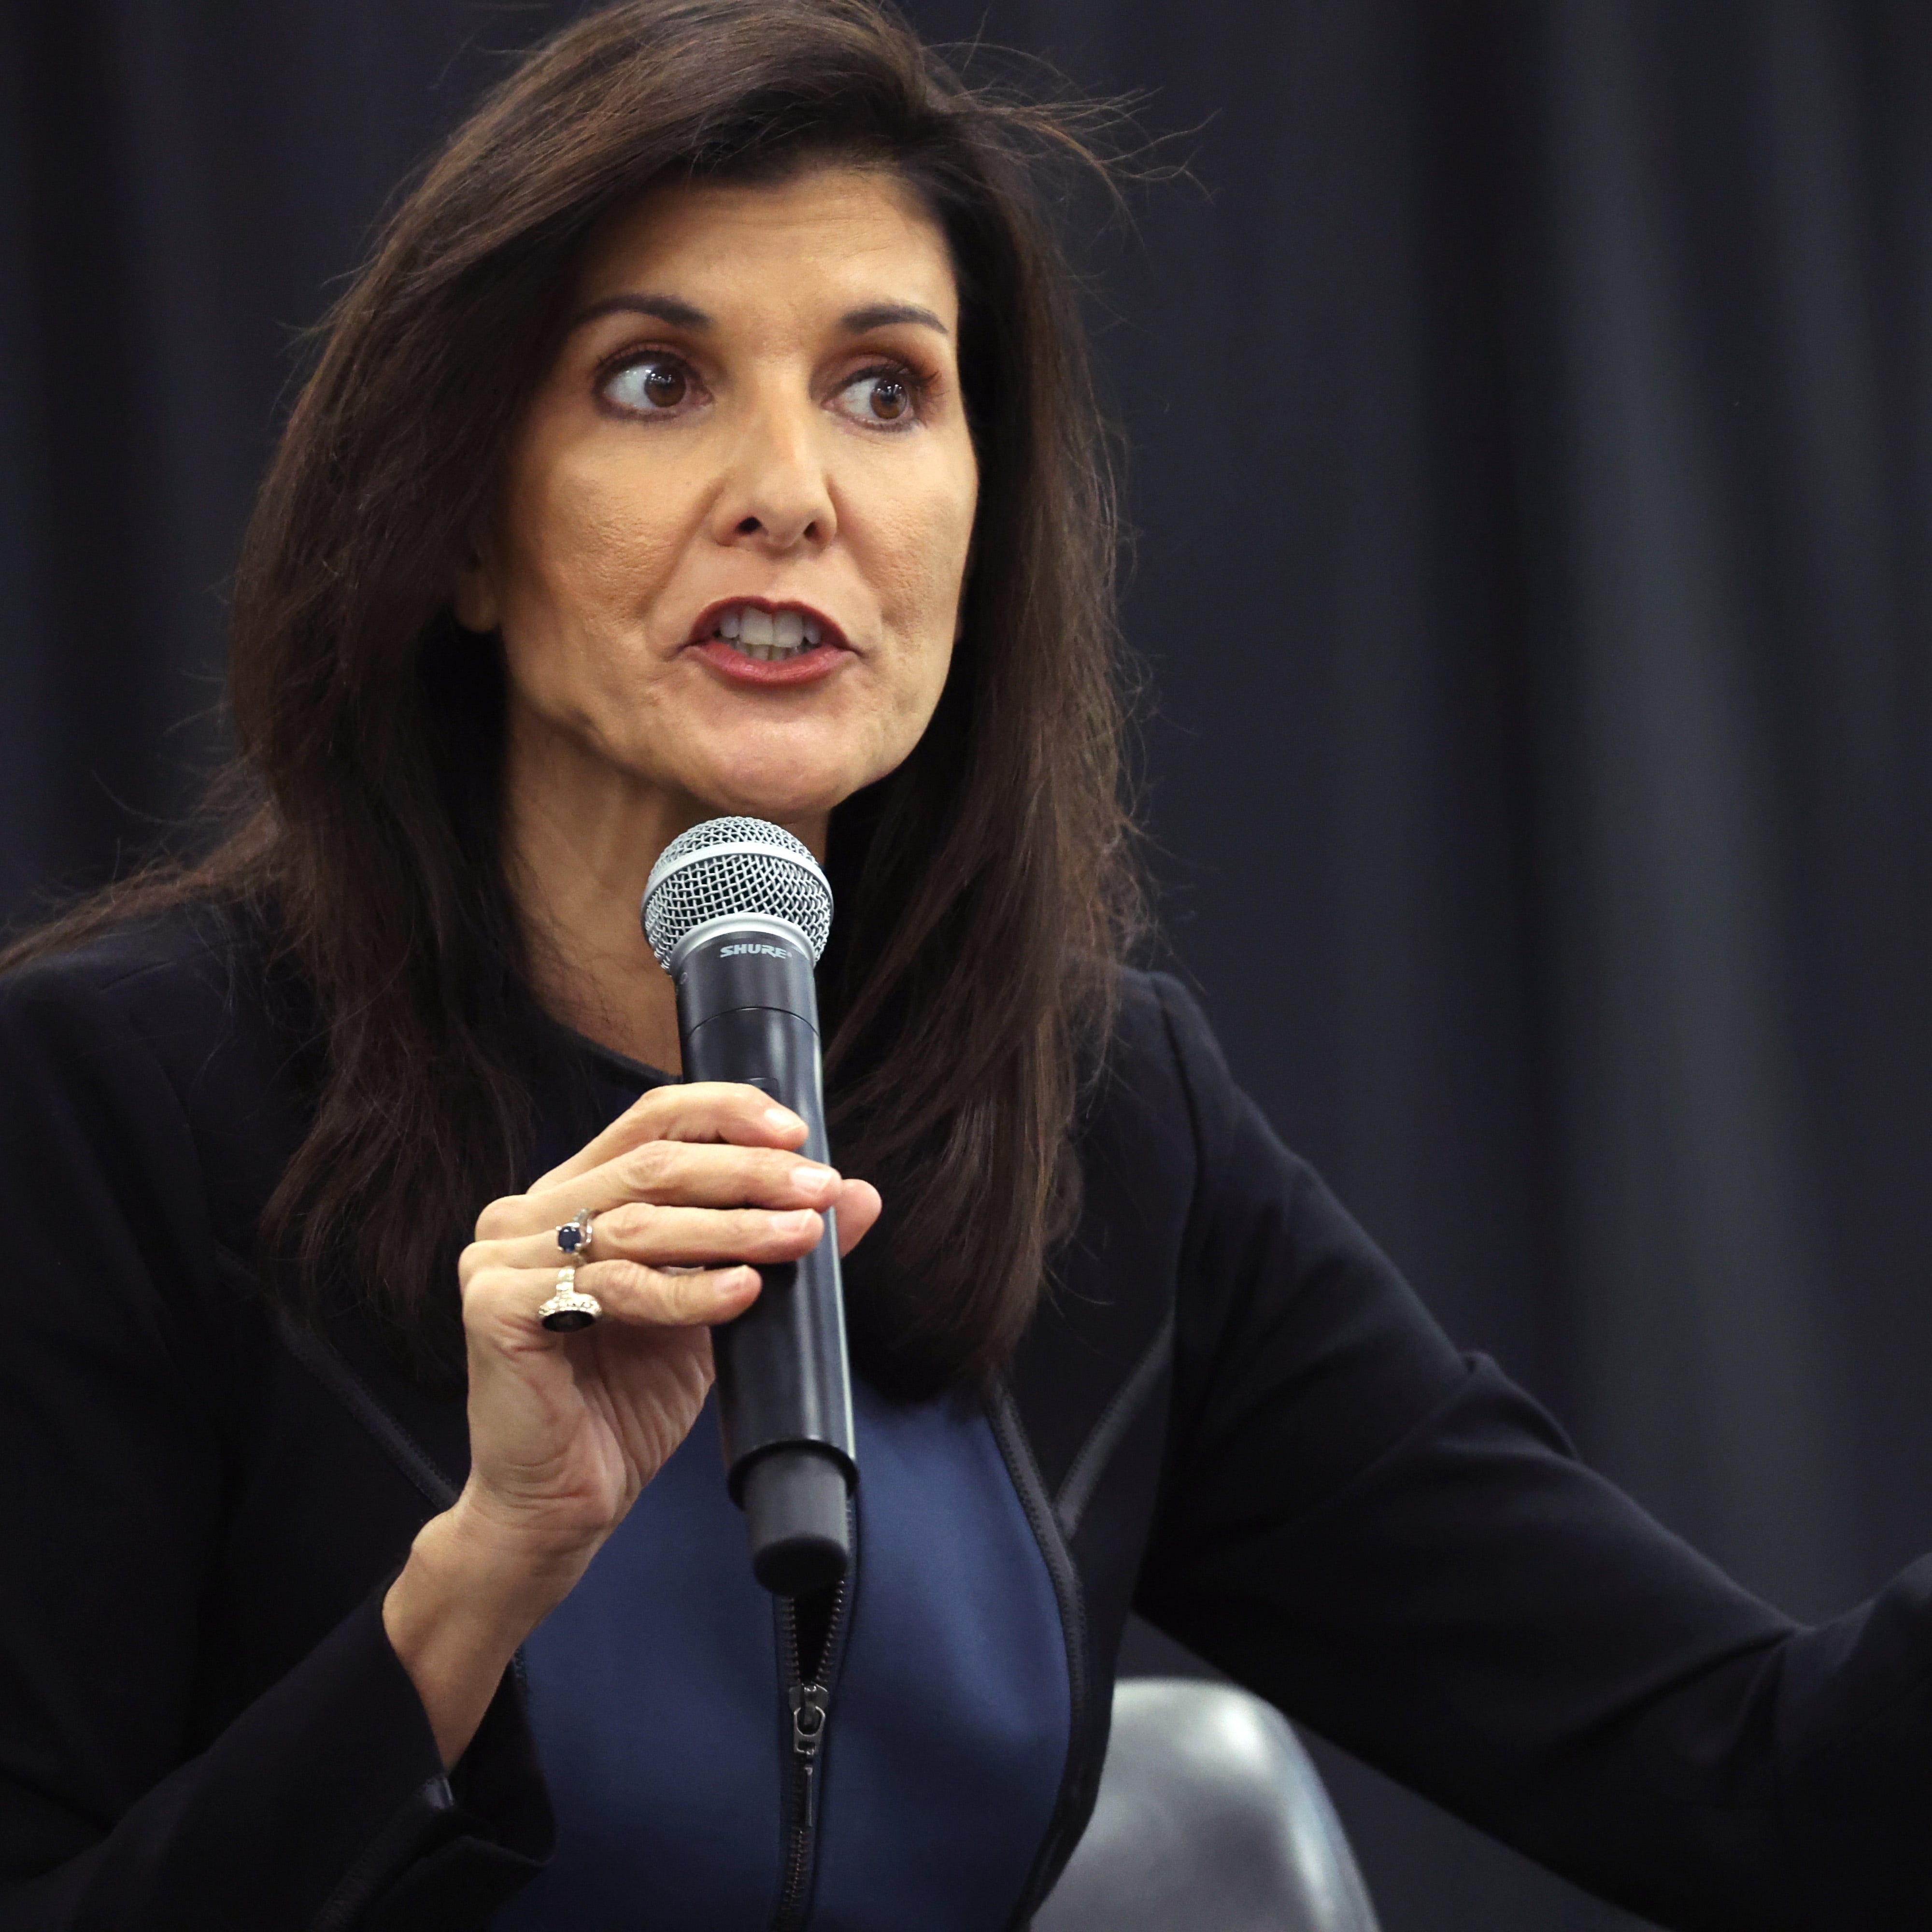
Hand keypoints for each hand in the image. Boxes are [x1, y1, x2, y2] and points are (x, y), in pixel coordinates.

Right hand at [383, 1081, 879, 1764]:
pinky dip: (686, 1291)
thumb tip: (859, 1194)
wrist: (562, 1504)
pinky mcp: (495, 1308)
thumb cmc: (629, 1402)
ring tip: (801, 1238)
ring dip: (732, 1228)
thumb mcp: (715, 1306)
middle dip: (748, 1175)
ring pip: (637, 1223)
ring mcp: (500, 1257)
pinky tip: (742, 1293)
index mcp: (569, 1196)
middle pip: (651, 1165)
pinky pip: (612, 1288)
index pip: (650, 1121)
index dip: (726, 1114)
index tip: (799, 1134)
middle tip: (820, 1191)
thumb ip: (770, 1246)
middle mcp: (526, 1214)